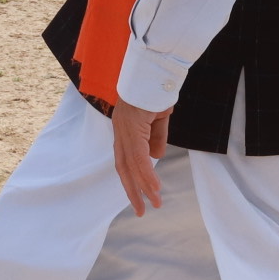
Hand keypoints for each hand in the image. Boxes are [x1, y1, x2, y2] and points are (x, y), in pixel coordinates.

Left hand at [109, 99, 171, 214]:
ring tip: (154, 203)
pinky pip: (139, 155)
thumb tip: (155, 157)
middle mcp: (120, 129)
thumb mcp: (158, 119)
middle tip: (141, 211)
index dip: (130, 180)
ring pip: (132, 164)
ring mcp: (124, 127)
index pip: (124, 159)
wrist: (157, 68)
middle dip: (132, 191)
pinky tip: (154, 187)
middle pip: (123, 167)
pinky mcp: (133, 125)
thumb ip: (155, 138)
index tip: (138, 197)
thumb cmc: (158, 90)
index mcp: (124, 128)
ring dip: (144, 186)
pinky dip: (147, 173)